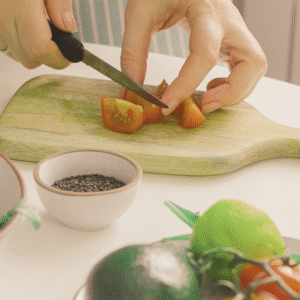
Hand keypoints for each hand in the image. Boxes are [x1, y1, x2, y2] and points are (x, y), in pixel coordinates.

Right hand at [0, 0, 76, 68]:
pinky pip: (4, 45)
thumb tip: (67, 28)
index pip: (39, 49)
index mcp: (21, 5)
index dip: (57, 59)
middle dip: (46, 57)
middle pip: (28, 58)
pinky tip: (23, 27)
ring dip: (31, 51)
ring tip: (39, 31)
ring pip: (15, 55)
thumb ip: (60, 4)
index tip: (68, 57)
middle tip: (57, 42)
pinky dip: (16, 43)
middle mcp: (2, 17)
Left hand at [121, 0, 267, 114]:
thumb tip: (133, 90)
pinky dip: (234, 84)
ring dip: (235, 92)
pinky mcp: (231, 38)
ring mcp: (234, 30)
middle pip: (252, 63)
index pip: (204, 54)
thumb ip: (133, 51)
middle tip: (201, 105)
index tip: (166, 105)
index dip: (186, 85)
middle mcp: (228, 21)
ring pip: (255, 67)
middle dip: (230, 93)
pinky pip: (246, 66)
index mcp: (206, 10)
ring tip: (206, 98)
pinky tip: (211, 86)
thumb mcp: (140, 12)